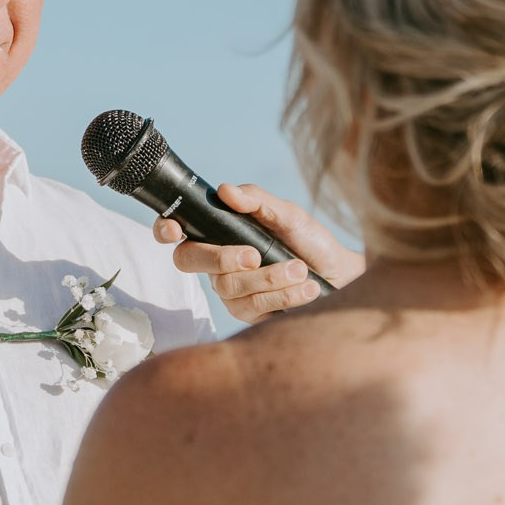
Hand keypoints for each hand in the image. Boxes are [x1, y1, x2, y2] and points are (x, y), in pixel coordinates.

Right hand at [154, 182, 363, 324]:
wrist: (339, 276)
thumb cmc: (310, 241)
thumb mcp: (288, 215)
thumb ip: (258, 200)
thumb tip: (225, 190)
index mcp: (219, 233)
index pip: (178, 231)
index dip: (164, 229)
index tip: (173, 230)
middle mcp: (216, 263)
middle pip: (189, 261)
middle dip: (221, 258)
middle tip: (255, 255)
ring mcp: (228, 290)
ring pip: (227, 286)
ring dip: (268, 278)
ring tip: (301, 271)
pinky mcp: (247, 314)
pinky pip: (251, 307)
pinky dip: (282, 295)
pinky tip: (306, 288)